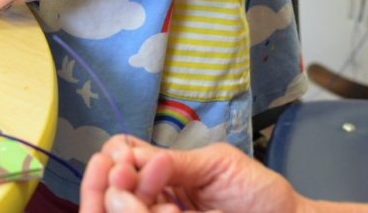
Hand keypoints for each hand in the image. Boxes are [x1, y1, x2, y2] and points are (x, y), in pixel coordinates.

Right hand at [81, 136, 303, 212]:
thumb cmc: (258, 192)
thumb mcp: (217, 164)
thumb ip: (176, 163)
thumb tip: (132, 159)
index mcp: (160, 173)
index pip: (118, 160)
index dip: (110, 163)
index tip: (123, 164)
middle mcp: (153, 199)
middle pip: (110, 195)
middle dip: (114, 191)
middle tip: (133, 186)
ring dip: (136, 210)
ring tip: (167, 210)